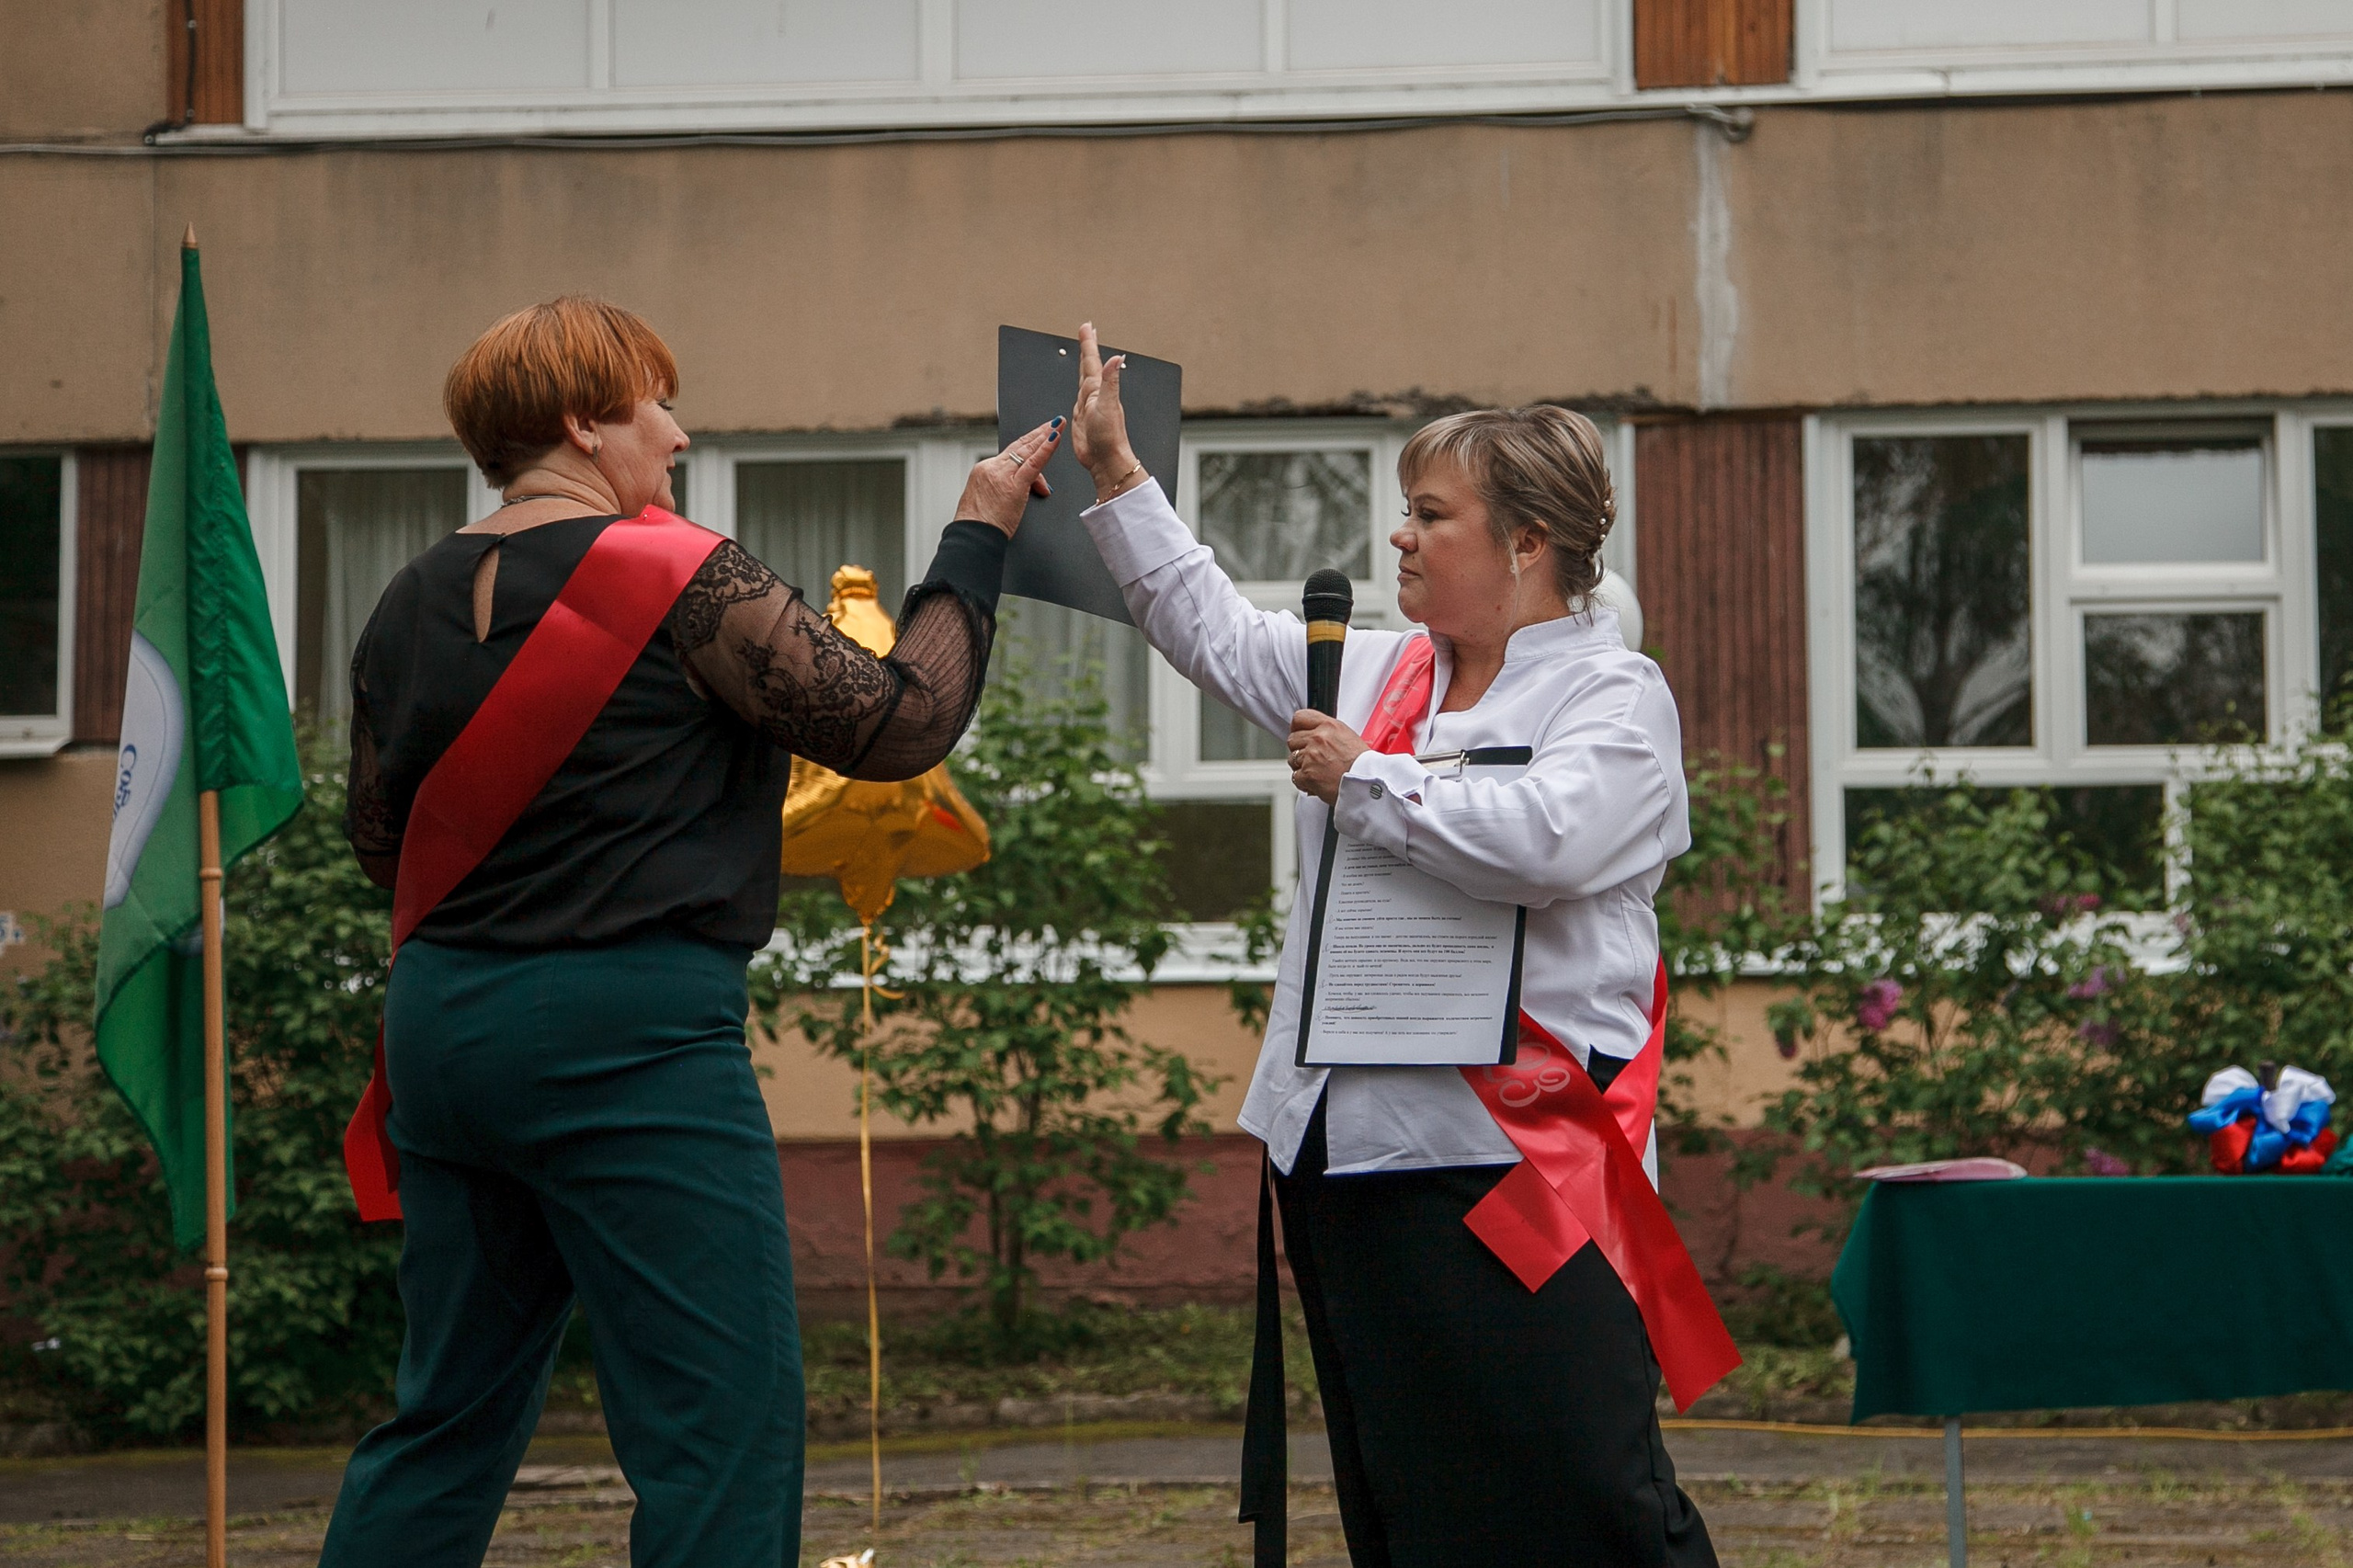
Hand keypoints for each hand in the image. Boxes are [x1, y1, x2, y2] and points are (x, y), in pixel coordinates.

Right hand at [956, 417, 1061, 537]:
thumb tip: (1033, 488)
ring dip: (1045, 436)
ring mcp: (1003, 474)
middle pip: (1019, 446)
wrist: (973, 535)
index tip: (1036, 435)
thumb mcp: (988, 500)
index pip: (1010, 454)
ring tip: (1058, 426)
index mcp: (984, 470)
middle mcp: (992, 467)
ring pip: (1027, 451)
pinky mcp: (1014, 484)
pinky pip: (1034, 463)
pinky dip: (1047, 449)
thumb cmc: (979, 525)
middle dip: (1038, 433)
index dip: (1027, 445)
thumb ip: (1007, 488)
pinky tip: (1055, 438)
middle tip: (1052, 423)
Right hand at [1073, 322, 1142, 500]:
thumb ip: (1111, 380)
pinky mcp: (1082, 418)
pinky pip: (1078, 396)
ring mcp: (1088, 406)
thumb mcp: (1108, 404)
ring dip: (1084, 364)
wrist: (1105, 461)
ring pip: (1083, 378)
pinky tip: (1082, 385)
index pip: (1092, 361)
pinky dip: (1079, 385)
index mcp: (1098, 390)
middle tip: (1087, 330)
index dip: (1088, 343)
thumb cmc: (1109, 437)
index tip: (1087, 327)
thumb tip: (1117, 358)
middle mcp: (1094, 395)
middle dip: (1087, 347)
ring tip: (1084, 351)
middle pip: (1088, 365)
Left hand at [1287, 710, 1370, 804]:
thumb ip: (1328, 733)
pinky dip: (1304, 782)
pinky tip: (1316, 783)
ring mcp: (1311, 756)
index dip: (1297, 727)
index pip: (1300, 718)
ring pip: (1292, 759)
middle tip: (1311, 758)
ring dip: (1301, 767)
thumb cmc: (1363, 765)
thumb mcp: (1348, 737)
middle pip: (1292, 739)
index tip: (1298, 733)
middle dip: (1299, 749)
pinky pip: (1295, 777)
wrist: (1368, 784)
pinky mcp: (1307, 774)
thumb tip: (1313, 734)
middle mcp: (1318, 738)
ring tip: (1318, 771)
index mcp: (1329, 726)